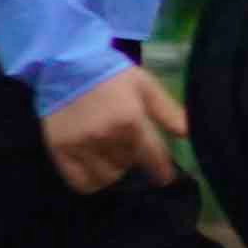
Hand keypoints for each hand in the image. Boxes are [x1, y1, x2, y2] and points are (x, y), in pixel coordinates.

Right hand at [38, 62, 182, 193]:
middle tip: (132, 151)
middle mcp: (105, 136)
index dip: (162, 170)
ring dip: (114, 170)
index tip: (165, 177)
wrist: (68, 65)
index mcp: (130, 120)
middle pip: (129, 164)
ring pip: (107, 176)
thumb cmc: (112, 76)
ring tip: (113, 156)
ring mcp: (80, 145)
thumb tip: (189, 134)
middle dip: (135, 159)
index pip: (153, 156)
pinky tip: (96, 170)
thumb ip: (168, 111)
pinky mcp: (59, 150)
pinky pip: (80, 182)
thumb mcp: (146, 86)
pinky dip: (91, 182)